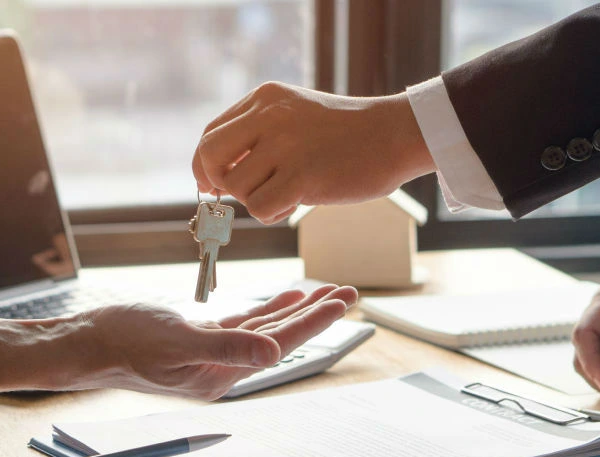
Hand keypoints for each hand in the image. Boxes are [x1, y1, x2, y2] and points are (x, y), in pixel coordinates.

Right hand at [78, 284, 357, 398]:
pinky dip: (265, 311)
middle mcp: (222, 367)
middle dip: (315, 314)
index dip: (314, 321)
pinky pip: (242, 324)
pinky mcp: (197, 340)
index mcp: (222, 373)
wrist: (87, 344)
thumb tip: (274, 352)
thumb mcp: (177, 342)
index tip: (343, 301)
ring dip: (294, 311)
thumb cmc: (124, 342)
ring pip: (264, 329)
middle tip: (347, 292)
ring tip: (324, 294)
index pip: (280, 343)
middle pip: (280, 337)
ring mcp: (210, 355)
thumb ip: (227, 346)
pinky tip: (282, 298)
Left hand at [192, 82, 433, 223]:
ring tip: (287, 193)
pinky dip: (272, 214)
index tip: (213, 183)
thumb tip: (214, 178)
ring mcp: (285, 145)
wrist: (394, 135)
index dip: (205, 164)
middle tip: (238, 194)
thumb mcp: (295, 117)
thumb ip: (256, 137)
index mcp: (265, 98)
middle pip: (210, 156)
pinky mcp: (302, 175)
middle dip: (217, 181)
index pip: (211, 134)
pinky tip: (294, 204)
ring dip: (255, 200)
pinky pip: (259, 207)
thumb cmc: (346, 134)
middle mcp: (270, 116)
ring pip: (236, 187)